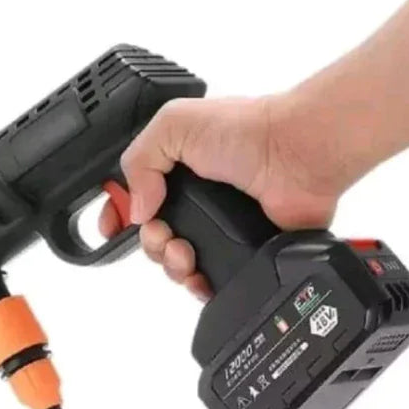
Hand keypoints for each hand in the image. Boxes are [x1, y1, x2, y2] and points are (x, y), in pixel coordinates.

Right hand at [99, 95, 343, 299]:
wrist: (297, 155)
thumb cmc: (247, 129)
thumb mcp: (174, 124)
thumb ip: (139, 160)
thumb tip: (137, 209)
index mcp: (174, 166)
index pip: (134, 195)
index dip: (118, 213)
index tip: (111, 227)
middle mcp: (195, 197)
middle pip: (151, 235)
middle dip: (149, 242)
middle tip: (163, 235)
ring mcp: (217, 225)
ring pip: (175, 260)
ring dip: (170, 263)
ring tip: (184, 252)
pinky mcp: (240, 249)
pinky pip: (209, 278)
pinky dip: (197, 284)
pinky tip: (197, 276)